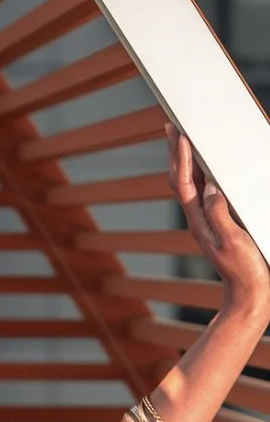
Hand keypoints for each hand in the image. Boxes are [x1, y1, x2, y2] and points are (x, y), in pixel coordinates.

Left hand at [166, 123, 269, 318]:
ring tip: (184, 139)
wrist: (249, 294)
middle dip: (176, 152)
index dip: (181, 157)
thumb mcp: (232, 240)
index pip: (184, 183)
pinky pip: (206, 193)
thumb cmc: (243, 270)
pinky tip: (208, 167)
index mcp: (199, 220)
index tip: (179, 134)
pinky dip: (204, 174)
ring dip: (187, 160)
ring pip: (192, 185)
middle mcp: (199, 218)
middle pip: (182, 180)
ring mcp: (208, 221)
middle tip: (171, 127)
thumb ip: (219, 214)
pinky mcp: (219, 223)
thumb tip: (211, 187)